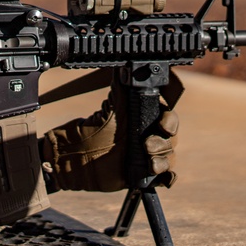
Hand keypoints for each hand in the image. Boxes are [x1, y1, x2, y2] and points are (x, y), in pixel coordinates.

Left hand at [40, 72, 180, 191]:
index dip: (169, 120)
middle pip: (171, 138)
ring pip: (169, 157)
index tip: (162, 124)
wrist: (74, 162)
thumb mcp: (107, 113)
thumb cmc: (89, 134)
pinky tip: (162, 179)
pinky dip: (167, 178)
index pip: (167, 116)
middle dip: (163, 142)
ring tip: (149, 162)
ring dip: (163, 160)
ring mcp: (148, 156)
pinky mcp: (145, 175)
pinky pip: (164, 177)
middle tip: (147, 145)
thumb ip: (119, 92)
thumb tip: (123, 67)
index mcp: (144, 119)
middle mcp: (149, 135)